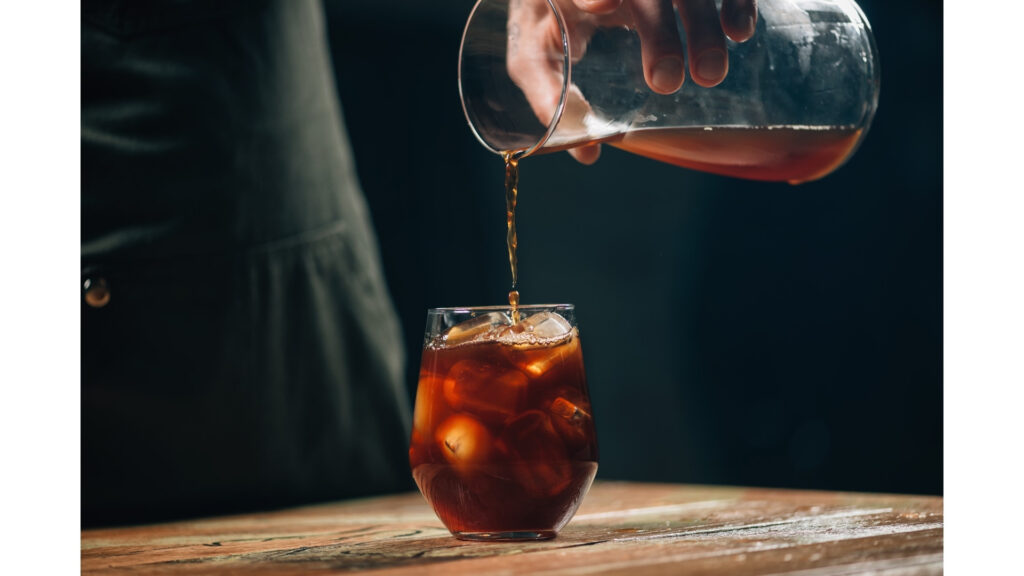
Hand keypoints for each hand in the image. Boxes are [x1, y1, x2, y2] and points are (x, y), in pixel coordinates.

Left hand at [507, 0, 756, 163]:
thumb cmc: (546, 23)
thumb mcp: (533, 55)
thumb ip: (547, 93)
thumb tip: (587, 153)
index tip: (600, 7)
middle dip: (659, 33)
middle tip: (665, 81)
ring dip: (702, 24)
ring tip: (709, 74)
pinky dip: (737, 2)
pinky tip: (740, 32)